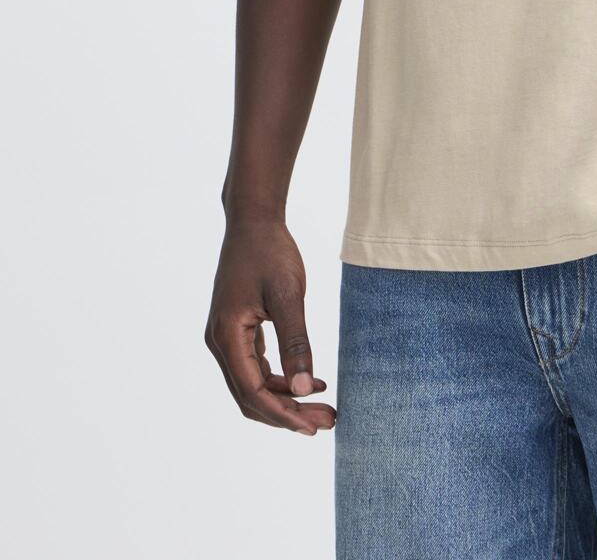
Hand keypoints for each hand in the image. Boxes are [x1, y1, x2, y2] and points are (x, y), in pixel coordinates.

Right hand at [205, 216, 335, 434]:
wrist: (253, 220)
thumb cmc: (270, 252)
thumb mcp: (288, 296)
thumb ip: (296, 343)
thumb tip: (306, 389)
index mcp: (226, 337)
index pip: (252, 392)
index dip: (282, 414)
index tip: (313, 427)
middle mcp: (219, 342)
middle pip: (251, 396)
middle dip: (288, 413)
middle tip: (327, 421)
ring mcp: (226, 337)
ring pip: (254, 384)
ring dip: (287, 399)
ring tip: (324, 406)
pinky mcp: (237, 330)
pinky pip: (256, 368)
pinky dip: (281, 379)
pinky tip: (311, 381)